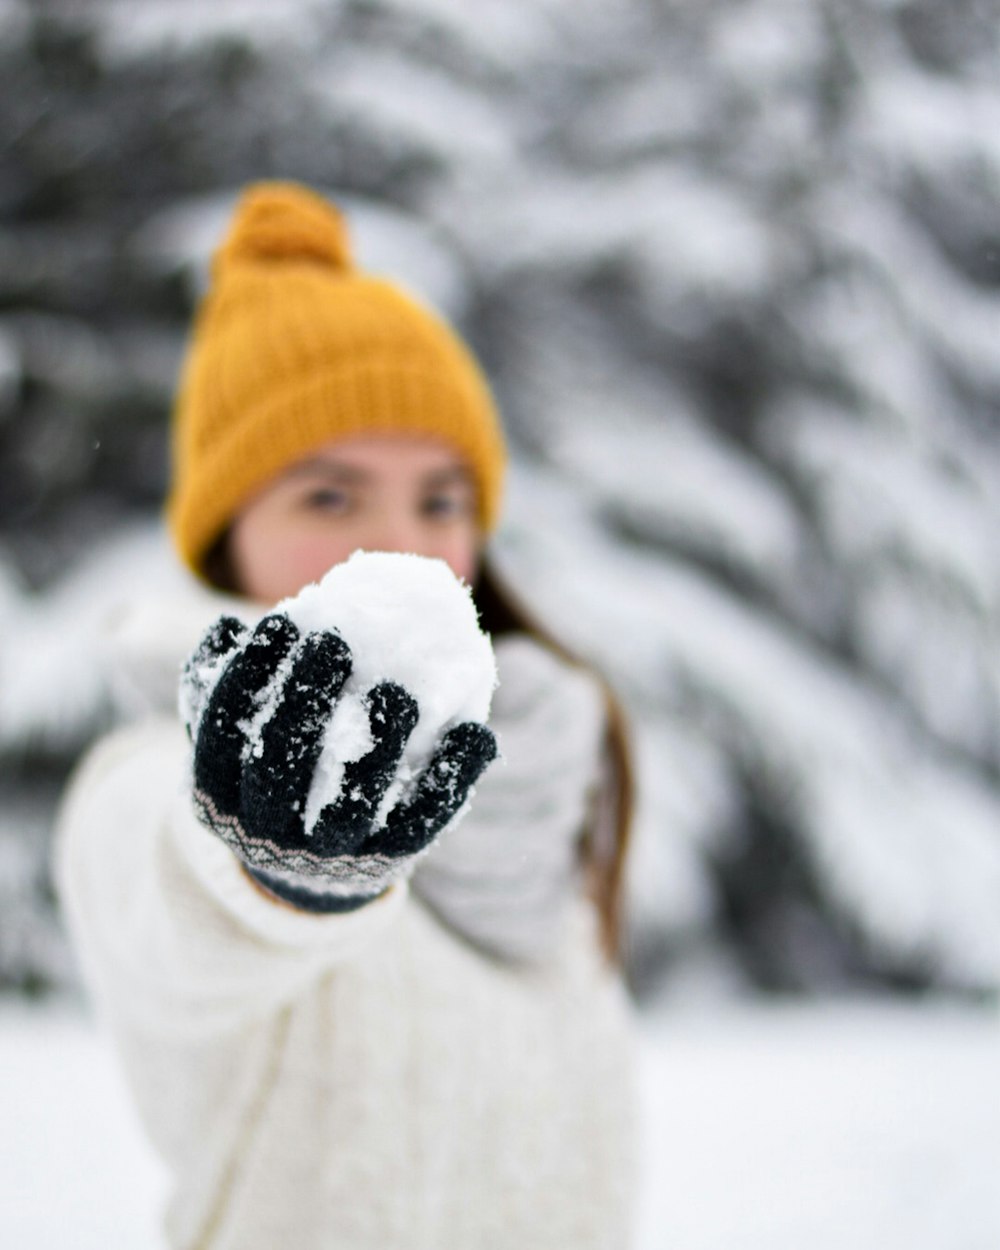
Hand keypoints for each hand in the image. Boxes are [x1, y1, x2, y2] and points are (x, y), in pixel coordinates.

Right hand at [181, 612, 497, 909]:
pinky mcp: (386, 860)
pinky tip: (475, 732)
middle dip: (302, 703)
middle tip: (334, 642)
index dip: (245, 680)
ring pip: (349, 809)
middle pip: (277, 772)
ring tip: (396, 690)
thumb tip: (228, 628)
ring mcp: (329, 854)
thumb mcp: (235, 737)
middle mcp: (267, 833)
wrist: (310, 867)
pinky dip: (449, 780)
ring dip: (376, 747)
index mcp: (220, 796)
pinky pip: (420, 825)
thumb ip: (220, 686)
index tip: (281, 621)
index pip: (219, 737)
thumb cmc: (271, 770)